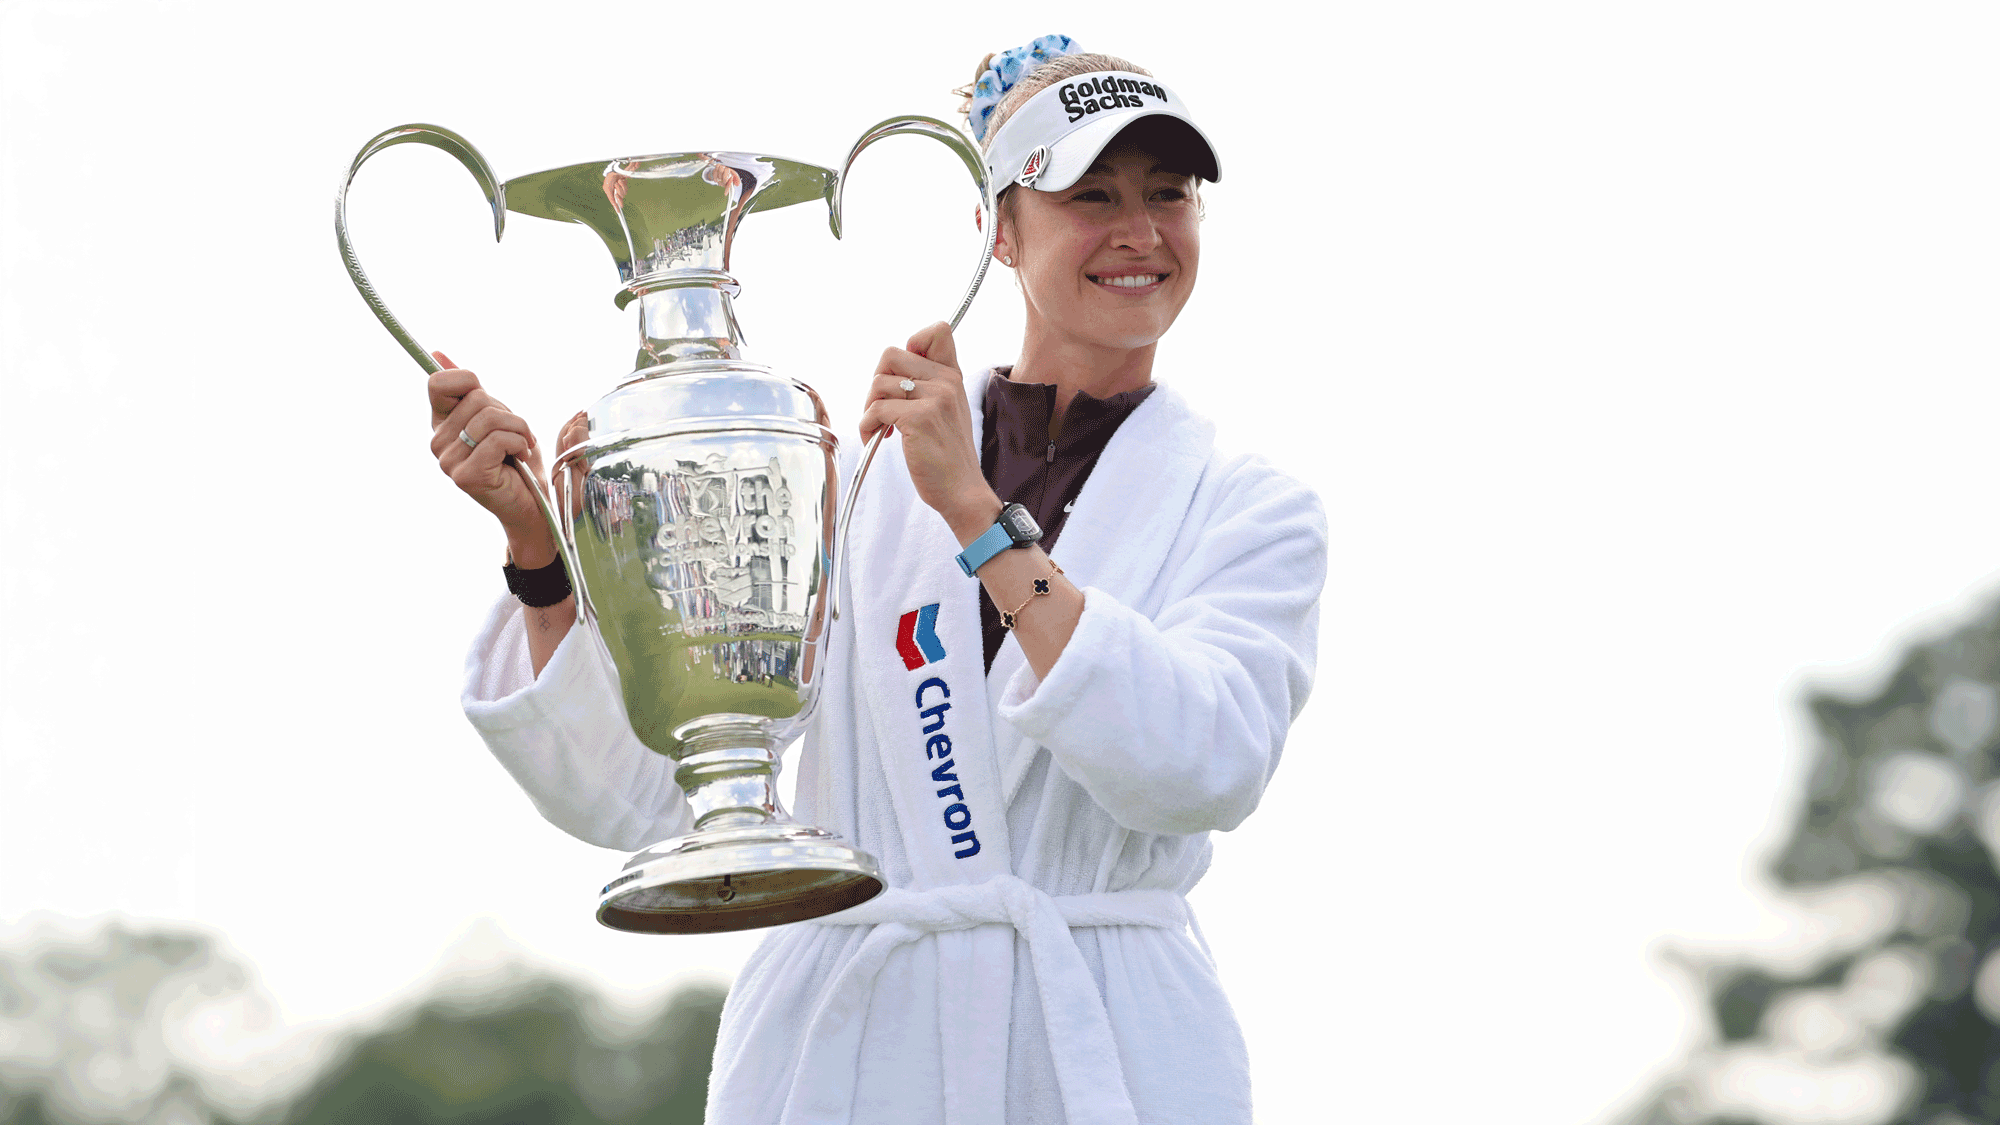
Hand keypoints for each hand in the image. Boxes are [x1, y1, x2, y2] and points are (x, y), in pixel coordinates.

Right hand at [426, 351, 557, 565]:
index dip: (471, 383)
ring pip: (491, 416)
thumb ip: (470, 388)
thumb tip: (437, 352)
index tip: (492, 405)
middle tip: (515, 436)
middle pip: (477, 396)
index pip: (438, 382)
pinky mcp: (467, 476)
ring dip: (519, 429)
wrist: (537, 507)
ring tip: (521, 447)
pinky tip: (520, 459)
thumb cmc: (520, 462)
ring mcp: (449, 462)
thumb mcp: (498, 416)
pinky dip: (520, 443)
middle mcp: (438, 443)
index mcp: (441, 424)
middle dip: (509, 411)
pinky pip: (499, 439)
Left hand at [858, 323, 1000, 542]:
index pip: (937, 330)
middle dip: (877, 382)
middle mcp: (946, 381)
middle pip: (891, 354)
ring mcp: (934, 398)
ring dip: (869, 408)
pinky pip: (876, 409)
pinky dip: (867, 426)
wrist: (962, 490)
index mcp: (953, 376)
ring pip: (878, 383)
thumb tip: (890, 371)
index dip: (911, 344)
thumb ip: (929, 385)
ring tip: (880, 428)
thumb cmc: (948, 456)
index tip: (904, 375)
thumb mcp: (948, 410)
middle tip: (882, 408)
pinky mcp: (918, 418)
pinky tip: (877, 439)